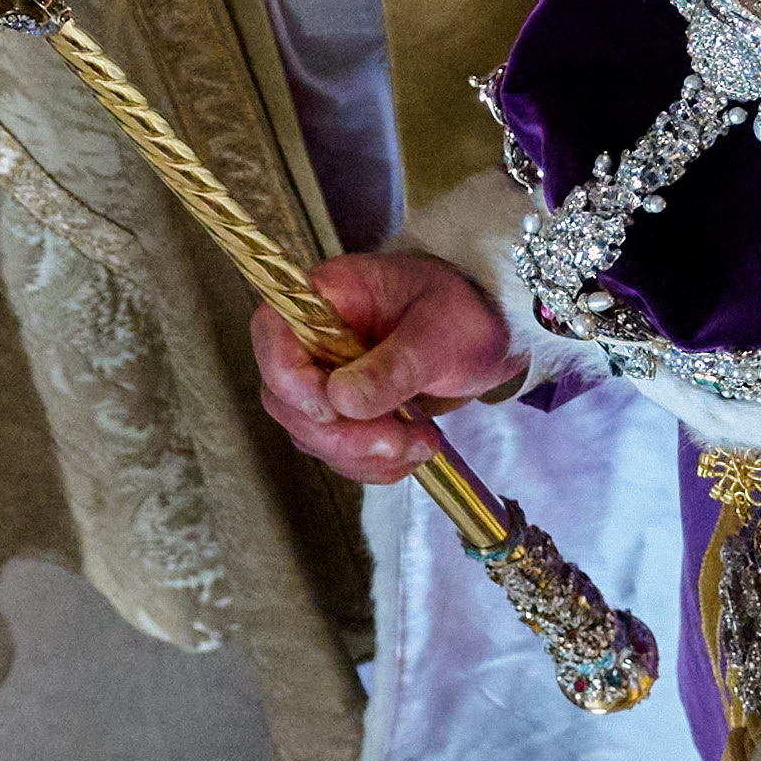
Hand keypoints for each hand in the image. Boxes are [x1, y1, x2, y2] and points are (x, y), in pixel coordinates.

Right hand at [253, 253, 517, 483]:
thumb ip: (394, 365)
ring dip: (365, 455)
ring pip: (312, 435)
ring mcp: (322, 379)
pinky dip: (375, 464)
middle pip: (286, 399)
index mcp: (326, 296)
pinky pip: (339, 452)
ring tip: (423, 443)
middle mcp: (311, 339)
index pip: (272, 333)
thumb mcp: (441, 332)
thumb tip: (341, 400)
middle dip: (341, 433)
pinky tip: (413, 451)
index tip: (334, 409)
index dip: (291, 380)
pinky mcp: (341, 414)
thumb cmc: (463, 311)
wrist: (488, 329)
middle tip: (399, 440)